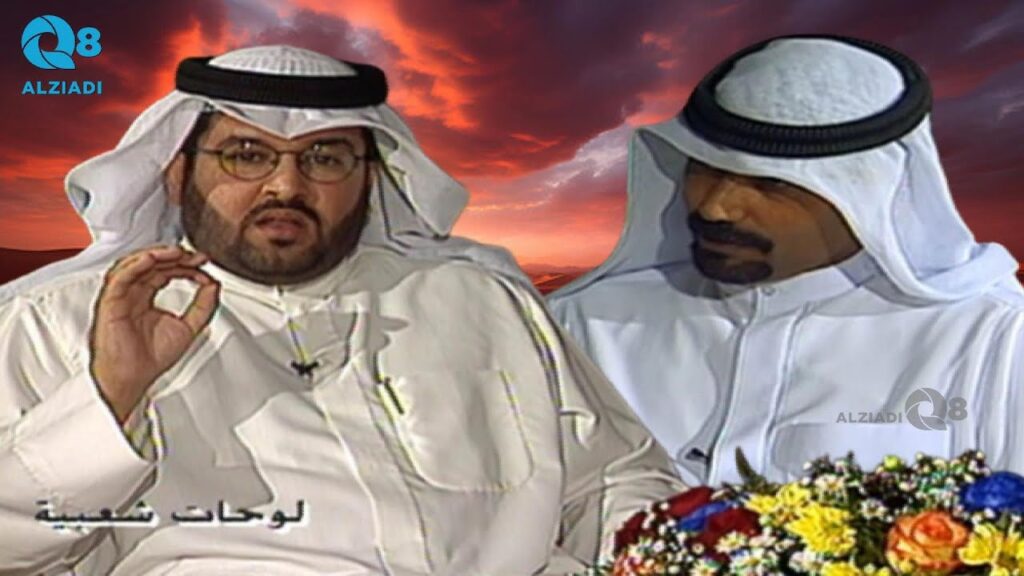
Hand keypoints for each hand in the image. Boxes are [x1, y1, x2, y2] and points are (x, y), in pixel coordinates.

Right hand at [89, 245, 220, 422]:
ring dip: (156, 254)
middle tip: (195, 255)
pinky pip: (119, 277)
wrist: (132, 378)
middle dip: (174, 256)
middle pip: (151, 263)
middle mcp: (132, 294)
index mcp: (146, 297)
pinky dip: (135, 265)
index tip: (202, 262)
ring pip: (134, 264)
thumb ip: (203, 307)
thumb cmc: (150, 359)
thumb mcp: (188, 328)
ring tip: (177, 252)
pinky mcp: (109, 303)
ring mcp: (120, 297)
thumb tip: (214, 285)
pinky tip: (152, 258)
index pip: (165, 271)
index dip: (184, 264)